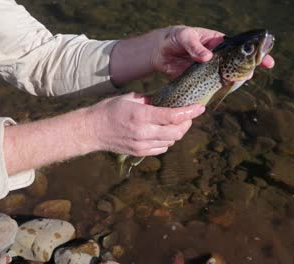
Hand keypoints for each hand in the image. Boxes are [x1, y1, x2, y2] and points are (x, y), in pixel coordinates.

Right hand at [85, 93, 204, 155]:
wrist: (92, 130)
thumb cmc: (110, 109)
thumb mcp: (131, 98)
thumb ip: (151, 100)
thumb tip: (169, 100)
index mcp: (141, 115)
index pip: (173, 116)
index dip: (190, 112)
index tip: (200, 107)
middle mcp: (143, 132)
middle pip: (176, 131)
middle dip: (187, 123)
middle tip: (188, 115)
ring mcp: (142, 145)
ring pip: (171, 141)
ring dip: (178, 131)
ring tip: (177, 122)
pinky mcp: (140, 152)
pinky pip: (162, 148)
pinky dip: (168, 140)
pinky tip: (165, 132)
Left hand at [151, 25, 274, 77]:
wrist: (159, 52)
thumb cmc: (174, 38)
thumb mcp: (184, 37)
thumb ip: (195, 46)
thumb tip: (207, 57)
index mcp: (217, 42)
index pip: (239, 46)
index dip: (254, 52)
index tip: (266, 60)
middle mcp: (217, 56)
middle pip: (238, 63)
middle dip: (248, 68)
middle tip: (250, 74)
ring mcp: (211, 69)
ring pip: (228, 75)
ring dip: (236, 80)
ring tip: (241, 81)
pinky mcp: (202, 80)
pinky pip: (215, 85)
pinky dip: (222, 89)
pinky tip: (227, 91)